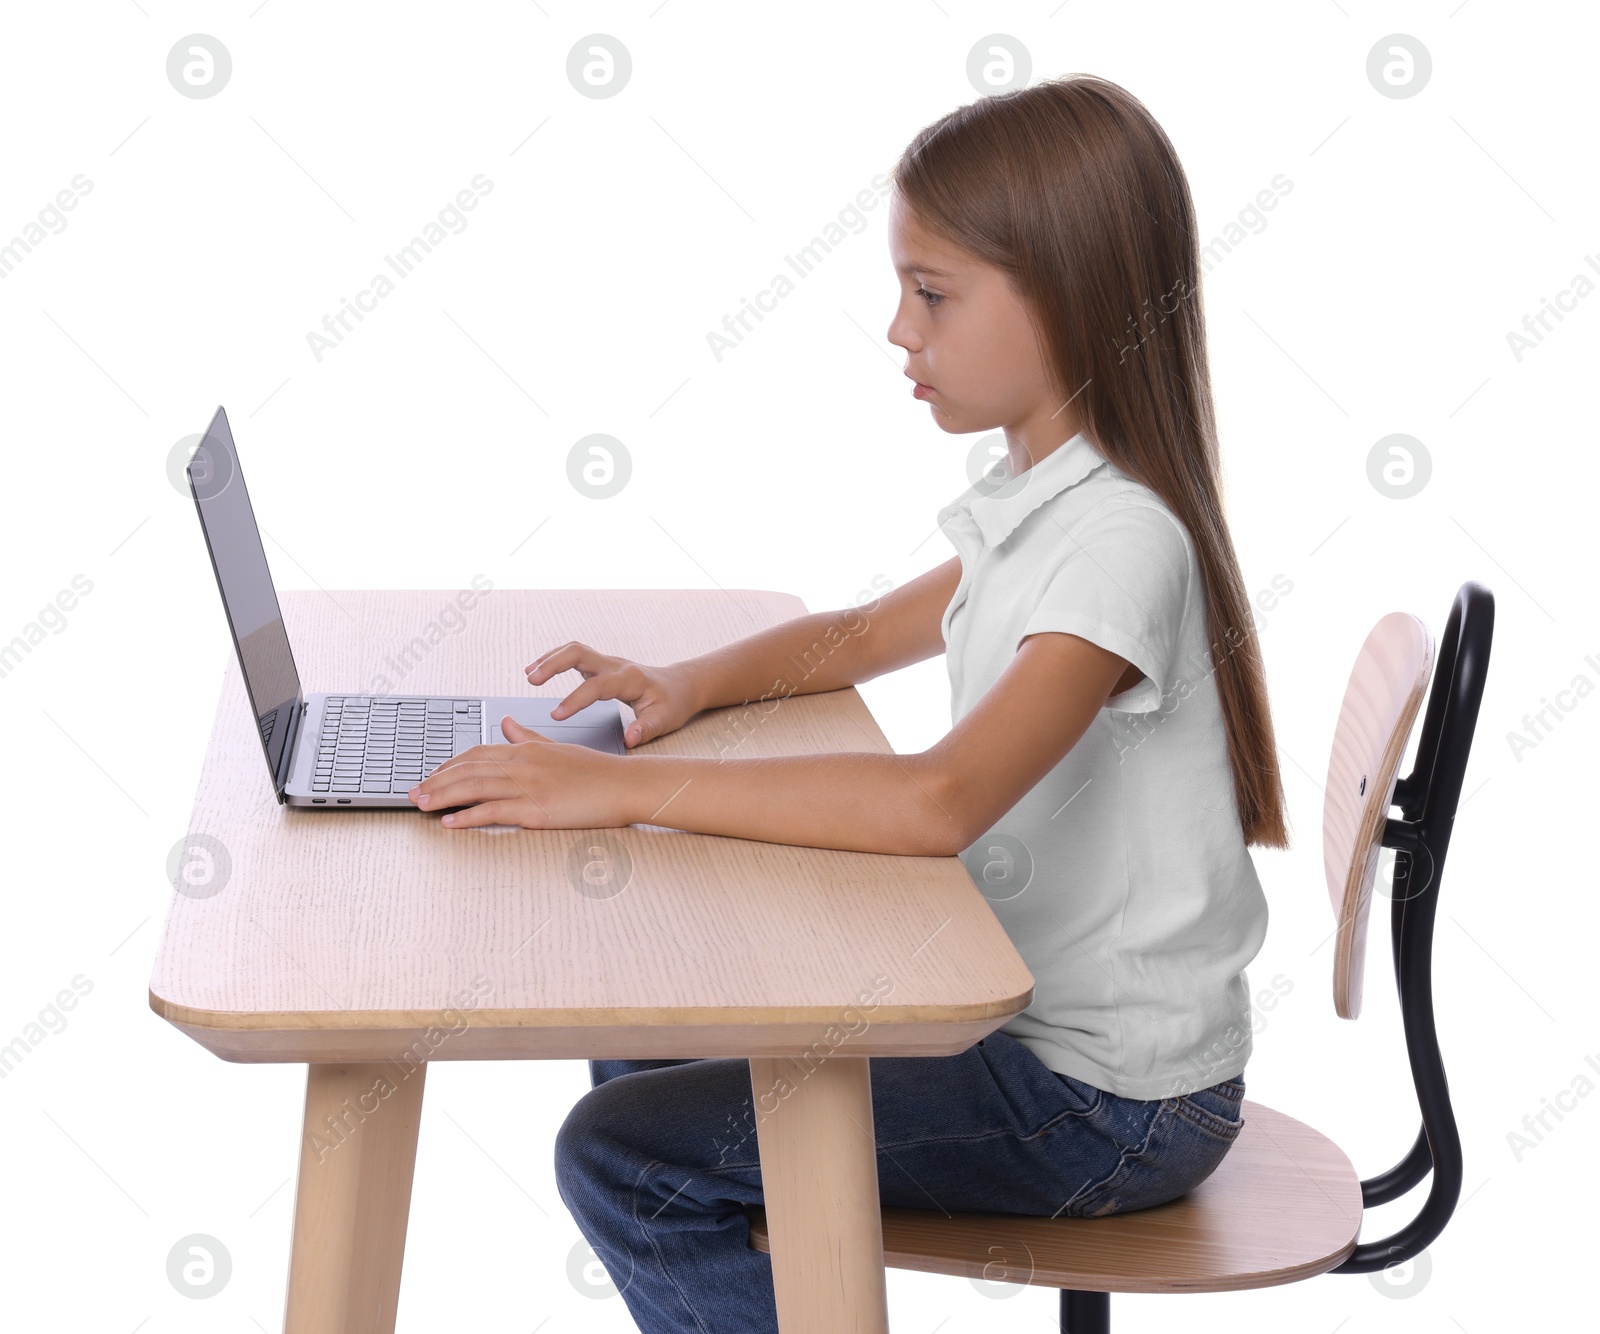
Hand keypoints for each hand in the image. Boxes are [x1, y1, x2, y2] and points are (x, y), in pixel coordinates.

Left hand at [408, 717, 636, 828]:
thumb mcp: (557, 747)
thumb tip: (508, 722)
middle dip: (436, 781)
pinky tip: (451, 822)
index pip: (477, 753)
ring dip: (442, 797)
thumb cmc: (596, 772)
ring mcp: (528, 786)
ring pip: (474, 788)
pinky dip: (468, 817)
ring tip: (421, 805)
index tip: (432, 776)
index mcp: (526, 749)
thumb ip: (528, 736)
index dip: (450, 765)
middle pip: (468, 769)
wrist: (624, 785)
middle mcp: (522, 763)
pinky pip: (494, 811)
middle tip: (414, 793)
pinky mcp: (536, 808)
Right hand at [526, 641, 700, 747]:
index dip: (575, 700)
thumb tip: (629, 740)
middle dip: (554, 664)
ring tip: (528, 674)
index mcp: (630, 679)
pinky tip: (538, 670)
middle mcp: (616, 665)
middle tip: (532, 679)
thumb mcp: (665, 720)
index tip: (556, 715)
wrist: (679, 686)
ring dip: (550, 658)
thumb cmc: (672, 703)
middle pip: (580, 653)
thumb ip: (646, 729)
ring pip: (574, 649)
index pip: (597, 686)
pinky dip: (554, 659)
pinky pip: (574, 655)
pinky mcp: (601, 666)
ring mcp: (607, 663)